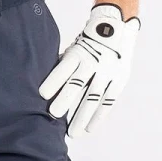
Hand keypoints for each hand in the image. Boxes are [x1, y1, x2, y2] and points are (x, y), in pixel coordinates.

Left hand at [38, 2, 140, 135]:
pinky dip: (98, 116)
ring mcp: (108, 72)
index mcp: (79, 52)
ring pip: (92, 98)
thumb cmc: (88, 41)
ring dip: (81, 117)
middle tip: (53, 116)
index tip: (42, 95)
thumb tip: (45, 87)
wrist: (117, 27)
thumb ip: (64, 65)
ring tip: (72, 133)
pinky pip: (108, 101)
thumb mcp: (74, 47)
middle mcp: (94, 62)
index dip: (53, 82)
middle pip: (77, 85)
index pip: (64, 69)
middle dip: (64, 101)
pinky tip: (90, 128)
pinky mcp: (119, 80)